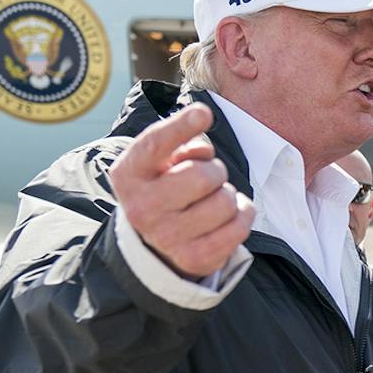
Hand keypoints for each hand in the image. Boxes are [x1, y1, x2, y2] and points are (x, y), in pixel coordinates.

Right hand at [107, 103, 254, 279]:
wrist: (158, 243)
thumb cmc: (166, 187)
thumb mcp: (162, 161)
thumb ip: (180, 144)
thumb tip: (201, 151)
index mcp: (129, 175)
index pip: (154, 145)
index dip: (180, 127)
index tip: (202, 114)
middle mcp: (141, 208)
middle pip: (202, 175)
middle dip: (215, 171)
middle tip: (207, 178)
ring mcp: (167, 237)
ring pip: (225, 201)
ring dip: (228, 196)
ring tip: (211, 200)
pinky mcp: (194, 258)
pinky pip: (239, 226)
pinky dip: (243, 216)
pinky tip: (228, 216)